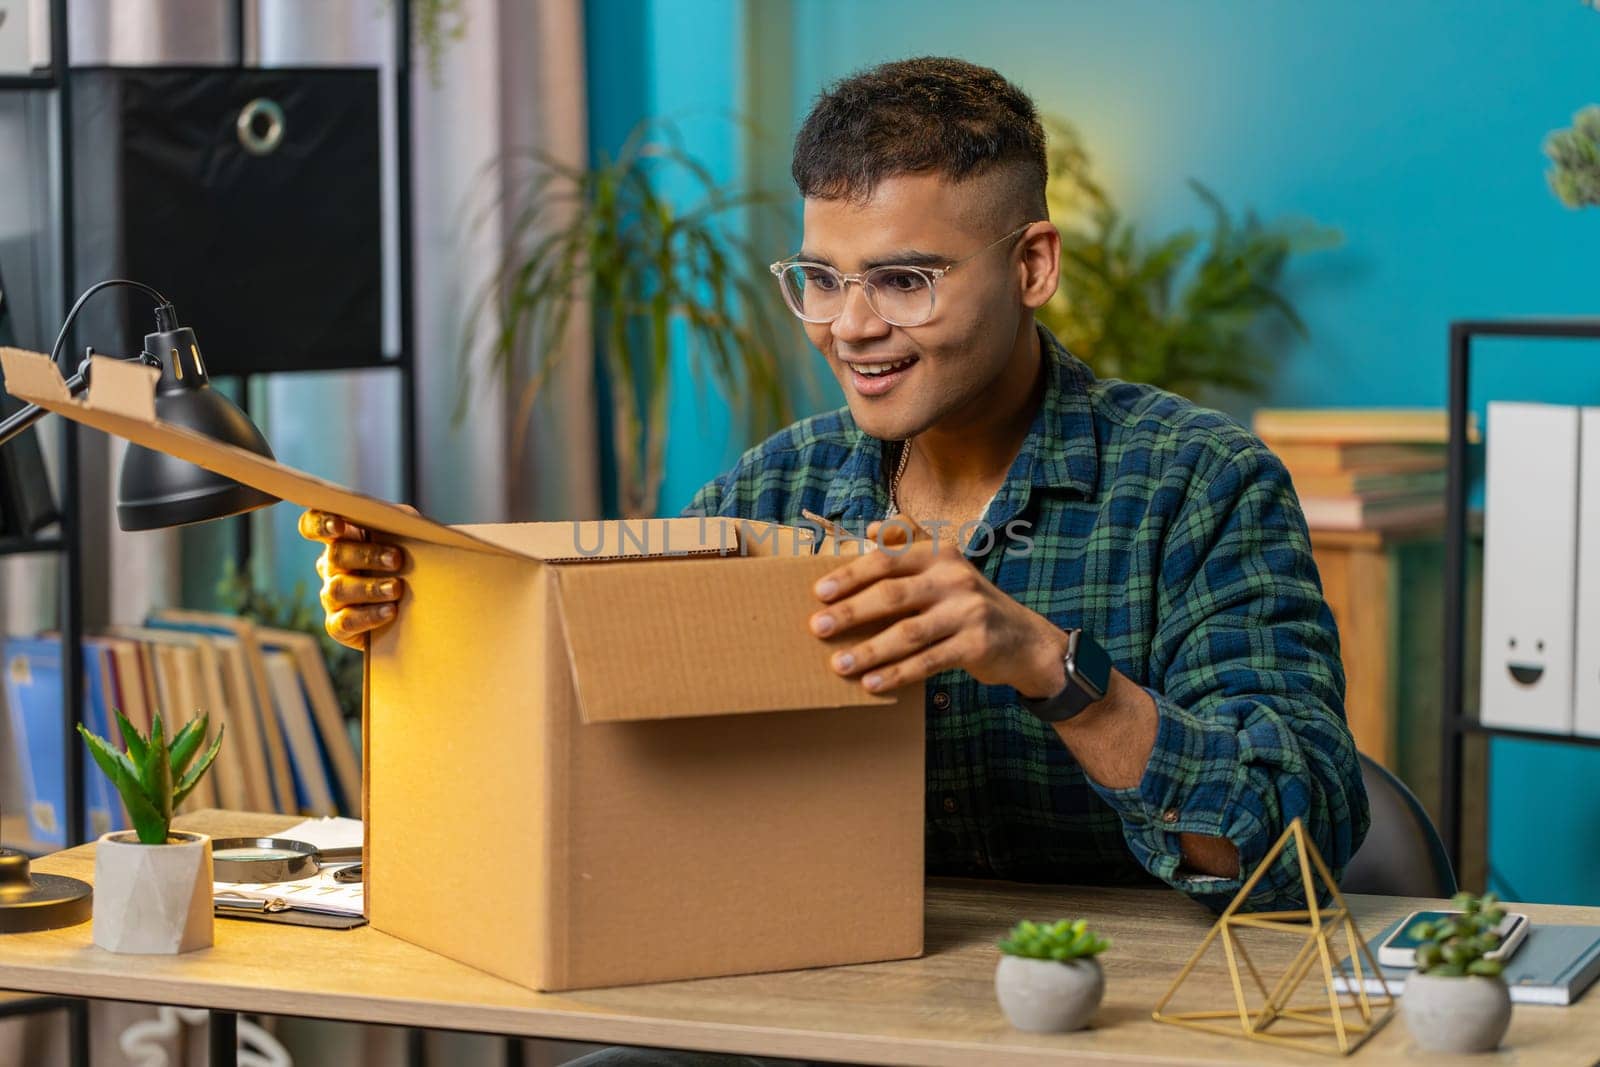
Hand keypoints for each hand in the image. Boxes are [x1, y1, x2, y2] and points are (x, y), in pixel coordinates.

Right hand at [298, 509, 406, 649]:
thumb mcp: (409, 538)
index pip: (314, 525)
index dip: (320, 524)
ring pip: (339, 589)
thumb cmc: (412, 564)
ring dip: (370, 588)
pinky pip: (345, 622)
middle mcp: (331, 567)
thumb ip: (403, 523)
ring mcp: (332, 597)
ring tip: (396, 588)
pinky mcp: (338, 626)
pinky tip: (390, 611)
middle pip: (335, 555)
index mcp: (343, 539)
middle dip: (366, 556)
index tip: (339, 527)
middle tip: (396, 559)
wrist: (422, 610)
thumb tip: (407, 521)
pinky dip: (368, 616)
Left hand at [808, 515, 1068, 696]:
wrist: (1023, 639)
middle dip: (852, 612)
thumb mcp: (945, 567)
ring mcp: (967, 611)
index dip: (852, 574)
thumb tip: (869, 530)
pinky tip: (872, 683)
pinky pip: (928, 661)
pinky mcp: (976, 644)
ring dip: (869, 650)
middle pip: (893, 594)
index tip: (820, 592)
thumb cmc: (967, 602)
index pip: (888, 558)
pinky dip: (897, 674)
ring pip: (908, 633)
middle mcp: (954, 577)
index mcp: (940, 552)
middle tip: (818, 627)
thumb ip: (909, 546)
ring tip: (838, 664)